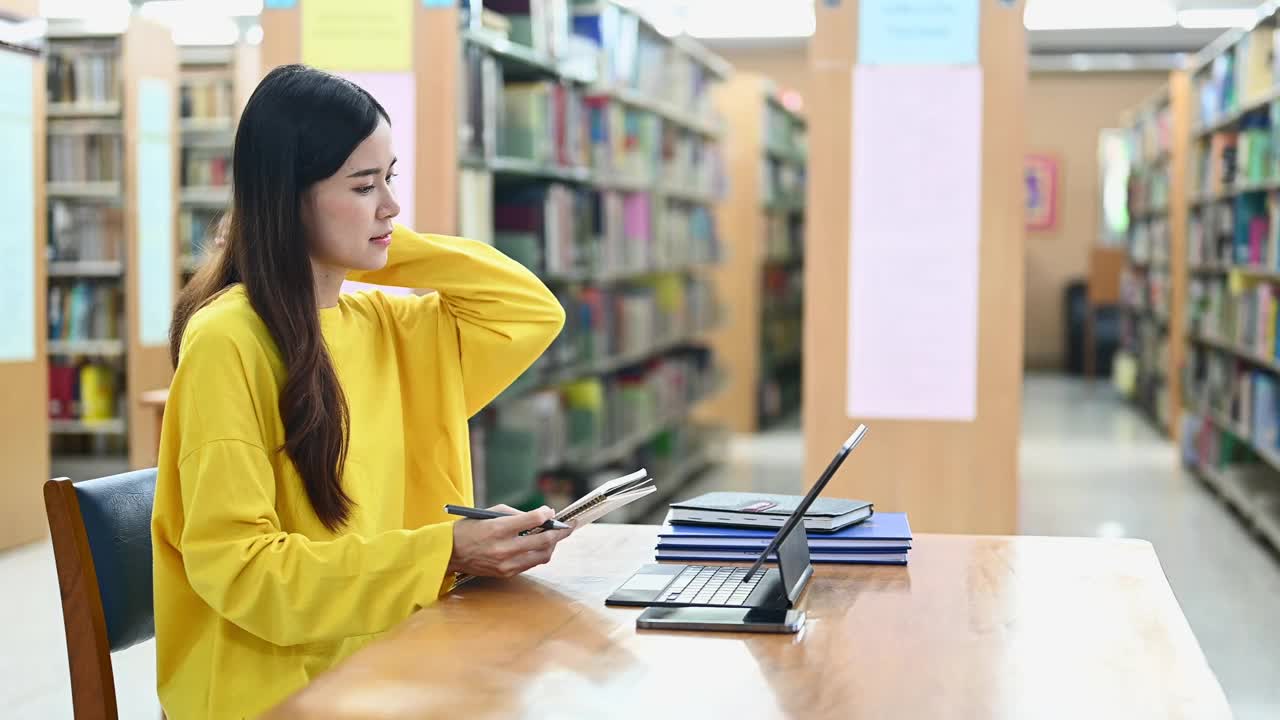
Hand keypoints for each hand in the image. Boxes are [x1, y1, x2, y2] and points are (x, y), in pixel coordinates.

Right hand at [447, 505, 571, 577]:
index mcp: (498, 528)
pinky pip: (531, 564)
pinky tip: (540, 546)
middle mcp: (504, 548)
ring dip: (552, 545)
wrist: (449, 553)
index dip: (546, 514)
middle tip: (568, 526)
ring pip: (542, 555)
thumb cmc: (469, 529)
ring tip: (555, 536)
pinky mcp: (506, 573)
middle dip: (559, 532)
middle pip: (543, 540)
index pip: (533, 520)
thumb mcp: (490, 513)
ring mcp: (506, 563)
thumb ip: (515, 514)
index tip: (550, 512)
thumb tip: (539, 516)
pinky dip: (538, 554)